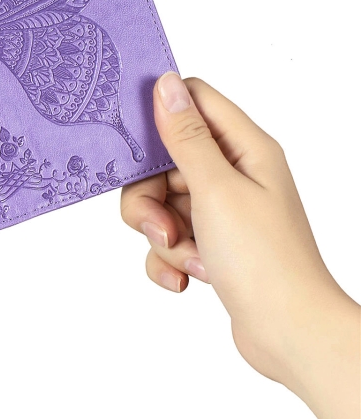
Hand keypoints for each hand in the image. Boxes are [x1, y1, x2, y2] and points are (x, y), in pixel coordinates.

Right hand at [121, 73, 359, 418]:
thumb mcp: (216, 189)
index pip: (194, 102)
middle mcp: (232, 173)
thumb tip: (166, 84)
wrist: (288, 335)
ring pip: (160, 203)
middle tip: (163, 228)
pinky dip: (170, 259)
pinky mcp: (210, 242)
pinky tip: (189, 278)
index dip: (159, 113)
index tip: (130, 141)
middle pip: (164, 161)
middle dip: (150, 198)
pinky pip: (168, 237)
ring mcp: (220, 210)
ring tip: (187, 258)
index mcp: (244, 148)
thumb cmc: (264, 260)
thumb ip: (185, 136)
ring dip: (163, 236)